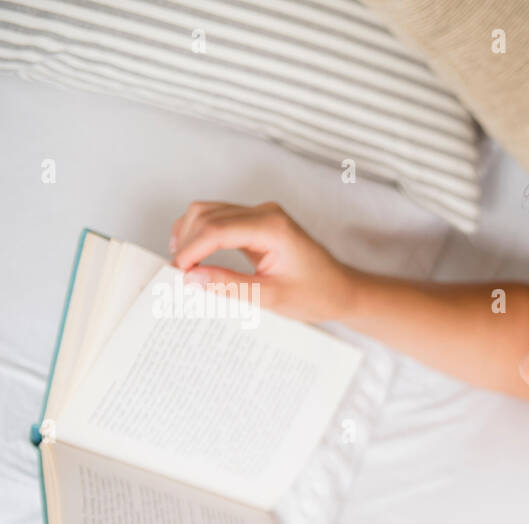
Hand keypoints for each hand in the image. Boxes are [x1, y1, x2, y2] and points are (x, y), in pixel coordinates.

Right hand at [170, 201, 359, 322]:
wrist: (341, 290)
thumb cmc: (316, 294)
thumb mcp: (271, 297)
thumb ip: (229, 286)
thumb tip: (191, 277)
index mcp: (273, 227)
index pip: (217, 229)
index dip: (191, 249)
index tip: (178, 273)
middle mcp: (265, 213)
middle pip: (207, 215)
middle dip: (186, 242)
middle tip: (178, 274)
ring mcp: (261, 214)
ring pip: (208, 212)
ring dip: (190, 235)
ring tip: (183, 267)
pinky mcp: (256, 222)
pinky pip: (219, 219)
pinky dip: (201, 234)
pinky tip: (193, 255)